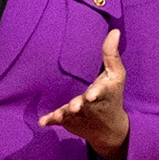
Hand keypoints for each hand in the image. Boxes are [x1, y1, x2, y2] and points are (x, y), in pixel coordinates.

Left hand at [38, 29, 128, 159]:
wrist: (109, 128)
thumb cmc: (112, 96)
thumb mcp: (116, 76)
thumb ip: (111, 54)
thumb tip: (114, 31)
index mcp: (102, 94)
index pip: (100, 93)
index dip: (96, 93)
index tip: (92, 96)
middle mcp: (90, 106)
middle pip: (82, 104)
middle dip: (78, 105)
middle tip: (74, 107)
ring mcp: (78, 116)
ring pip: (69, 115)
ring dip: (63, 114)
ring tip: (58, 115)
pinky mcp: (69, 122)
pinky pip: (58, 122)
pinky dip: (50, 122)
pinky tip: (42, 122)